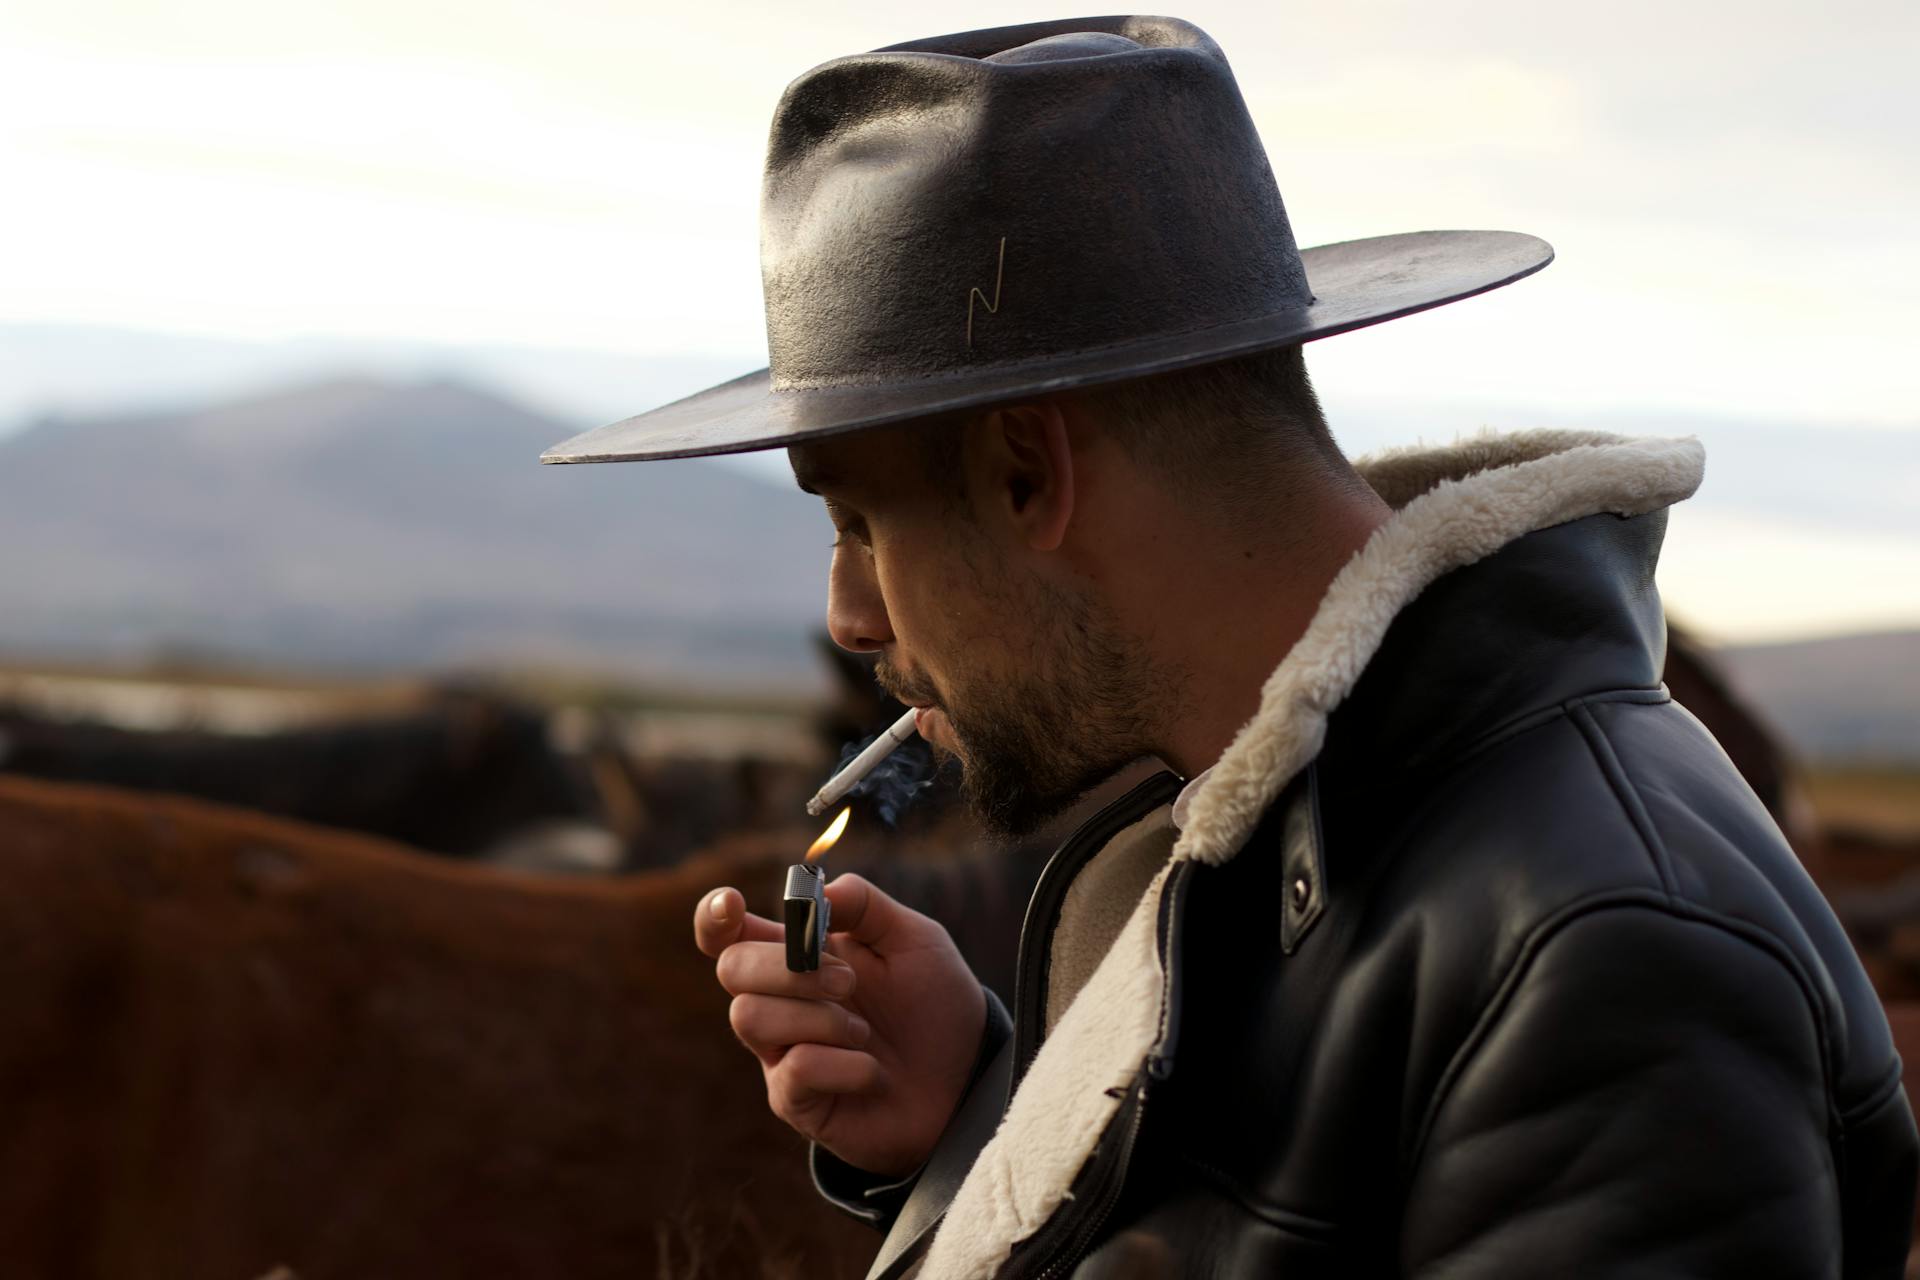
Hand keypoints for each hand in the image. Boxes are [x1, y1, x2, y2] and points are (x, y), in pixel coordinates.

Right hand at [693, 873, 986, 1176]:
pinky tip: (875, 1072)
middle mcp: (778, 1003)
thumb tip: (819, 892)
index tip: (732, 903)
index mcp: (796, 956)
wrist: (967, 1077)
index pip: (728, 934)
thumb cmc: (934, 1003)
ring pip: (751, 1017)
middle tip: (850, 981)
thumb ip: (865, 905)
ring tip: (866, 1031)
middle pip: (732, 968)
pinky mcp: (796, 1101)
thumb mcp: (914, 939)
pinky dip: (845, 1064)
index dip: (714, 917)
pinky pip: (795, 1069)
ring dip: (820, 1017)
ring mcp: (781, 1053)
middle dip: (788, 968)